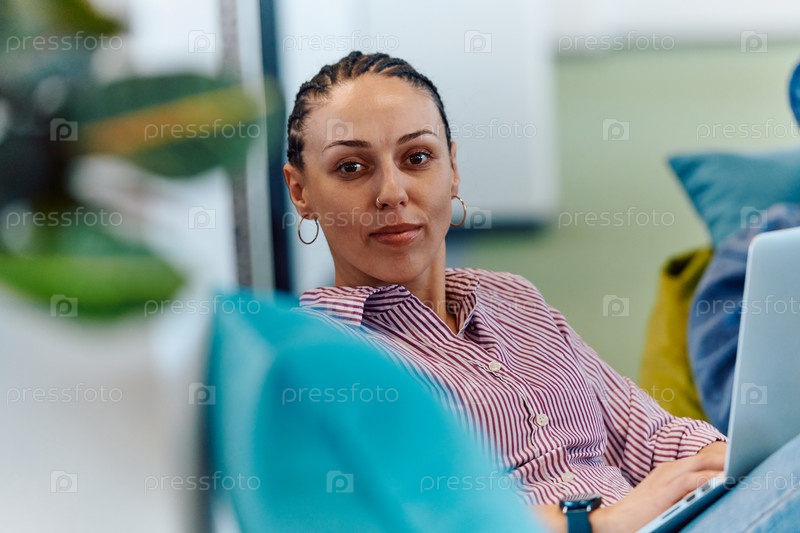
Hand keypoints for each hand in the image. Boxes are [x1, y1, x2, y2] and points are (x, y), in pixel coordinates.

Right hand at [531, 442, 726, 532]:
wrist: (612, 523)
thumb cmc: (640, 514)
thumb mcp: (665, 497)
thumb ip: (684, 490)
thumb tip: (710, 490)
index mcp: (671, 469)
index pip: (704, 456)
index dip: (724, 455)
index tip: (743, 458)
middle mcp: (670, 469)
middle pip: (708, 454)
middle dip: (730, 455)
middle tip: (749, 458)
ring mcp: (667, 478)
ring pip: (704, 462)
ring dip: (725, 462)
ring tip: (744, 464)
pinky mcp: (665, 492)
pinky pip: (693, 480)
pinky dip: (710, 477)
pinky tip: (724, 478)